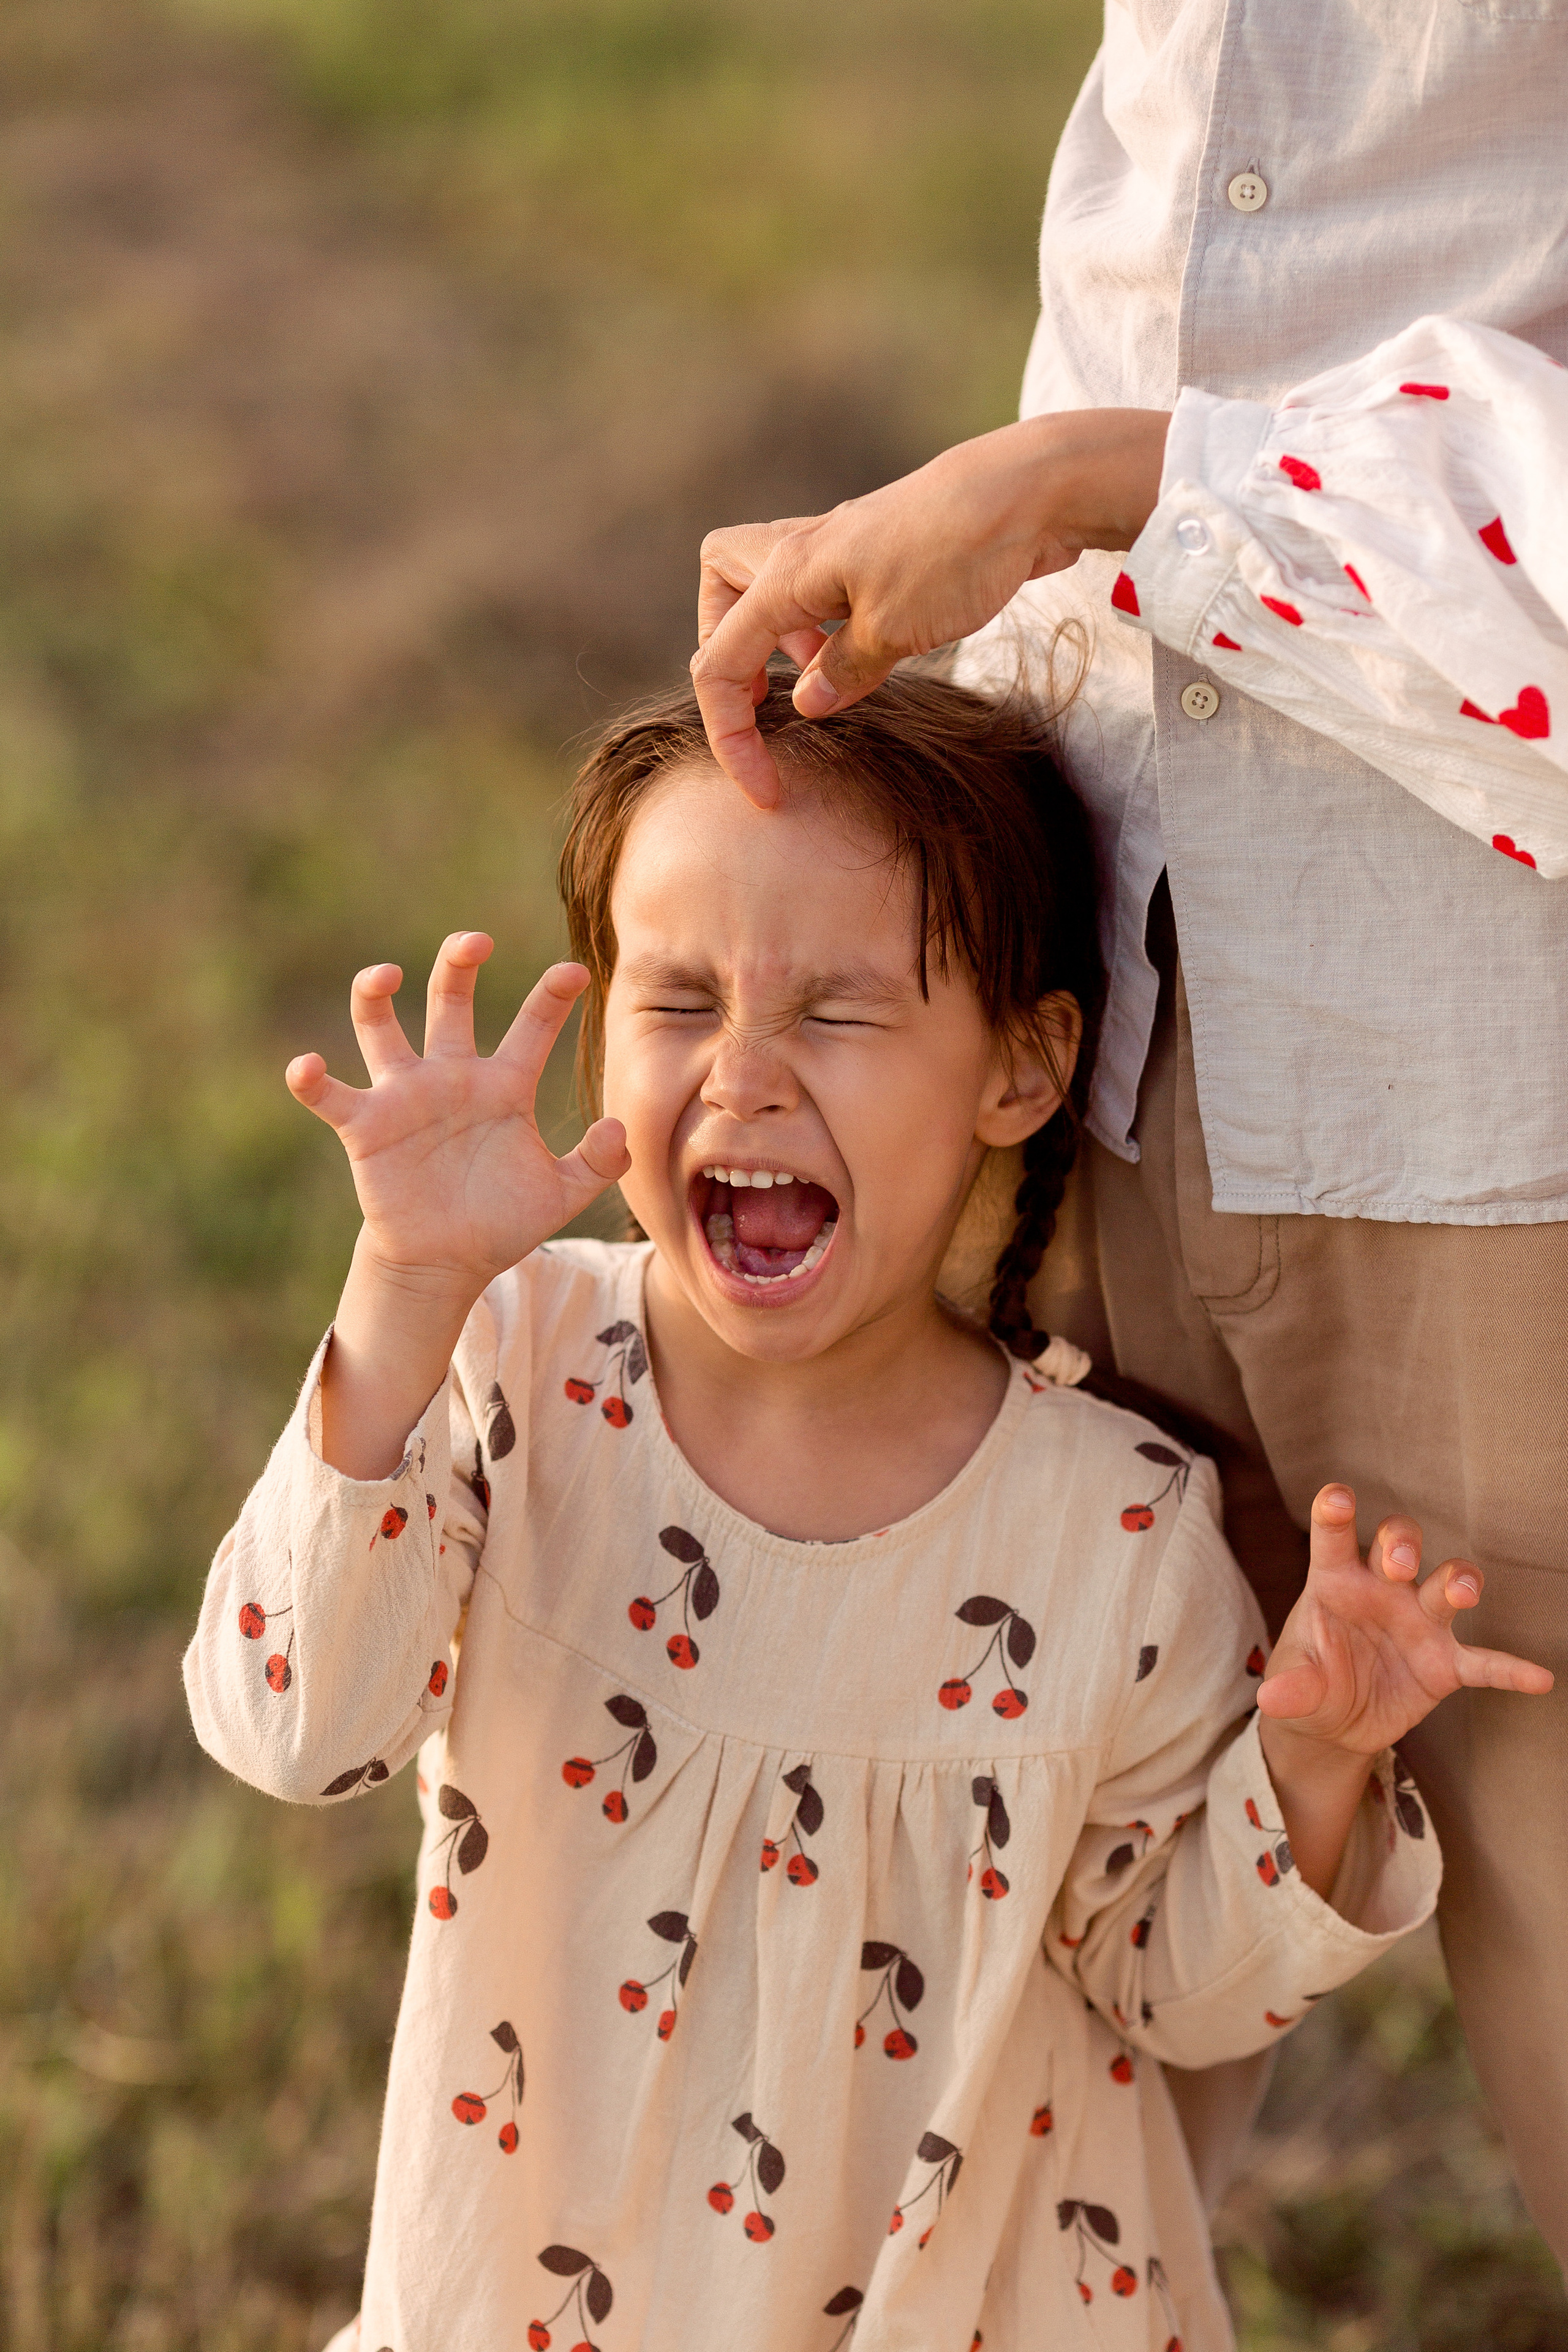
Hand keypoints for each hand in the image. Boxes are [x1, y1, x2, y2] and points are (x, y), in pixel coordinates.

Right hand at [289, 938, 628, 1300]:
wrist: (447, 1262)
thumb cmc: (502, 1220)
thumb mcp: (561, 1196)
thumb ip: (597, 1164)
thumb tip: (618, 1128)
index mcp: (504, 1085)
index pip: (531, 1027)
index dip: (551, 998)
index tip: (575, 973)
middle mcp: (451, 1076)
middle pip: (449, 1000)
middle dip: (458, 964)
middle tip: (475, 942)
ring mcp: (405, 1096)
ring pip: (380, 1027)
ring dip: (374, 996)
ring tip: (384, 976)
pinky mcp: (365, 1127)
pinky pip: (330, 1096)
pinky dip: (312, 1079)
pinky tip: (306, 1067)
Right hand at [691, 408, 1168, 805]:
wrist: (1026, 491)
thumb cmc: (955, 555)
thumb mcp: (893, 632)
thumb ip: (843, 673)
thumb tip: (808, 704)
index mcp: (787, 572)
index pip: (719, 661)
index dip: (731, 735)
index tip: (766, 790)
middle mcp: (801, 551)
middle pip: (721, 593)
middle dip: (729, 654)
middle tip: (769, 700)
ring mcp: (838, 547)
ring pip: (768, 585)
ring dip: (779, 640)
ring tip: (826, 678)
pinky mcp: (875, 553)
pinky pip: (819, 589)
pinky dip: (822, 626)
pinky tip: (865, 651)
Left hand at [1256, 1484, 1551, 1894]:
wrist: (1332, 1723)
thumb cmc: (1310, 1681)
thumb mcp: (1294, 1687)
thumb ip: (1292, 1686)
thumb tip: (1272, 1698)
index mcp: (1335, 1580)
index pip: (1334, 1535)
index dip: (1336, 1511)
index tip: (1338, 1498)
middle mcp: (1382, 1590)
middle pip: (1399, 1544)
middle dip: (1402, 1544)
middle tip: (1398, 1562)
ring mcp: (1419, 1623)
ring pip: (1447, 1583)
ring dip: (1457, 1581)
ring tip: (1463, 1592)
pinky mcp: (1445, 1665)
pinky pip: (1483, 1663)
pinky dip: (1509, 1669)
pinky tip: (1538, 1677)